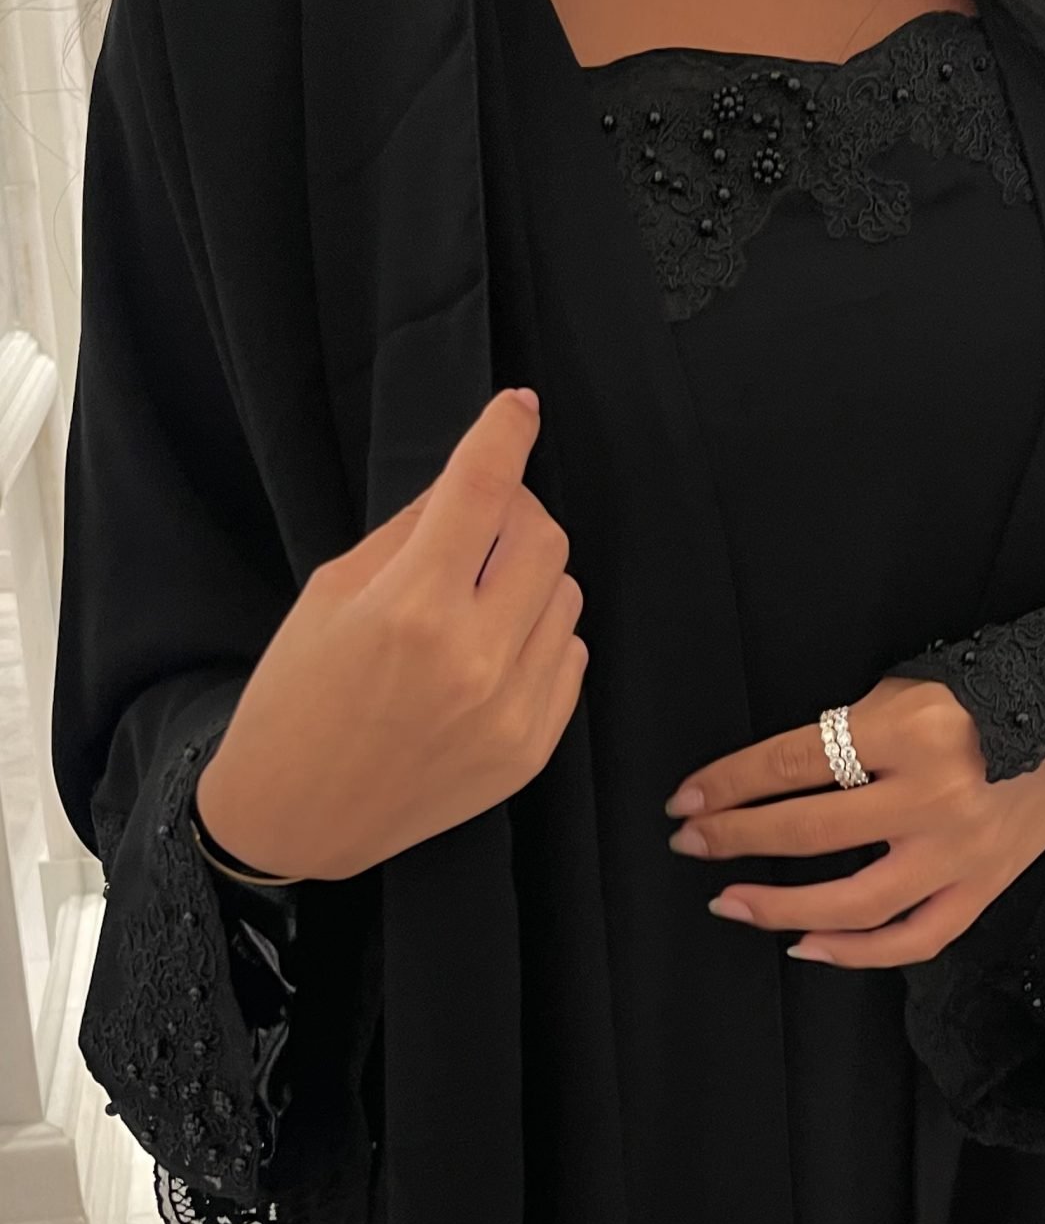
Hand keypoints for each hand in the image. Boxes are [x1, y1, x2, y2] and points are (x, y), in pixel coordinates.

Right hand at [195, 389, 586, 881]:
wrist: (298, 815)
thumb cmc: (297, 698)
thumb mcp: (330, 594)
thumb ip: (408, 535)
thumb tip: (466, 487)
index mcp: (412, 608)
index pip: (482, 490)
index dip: (504, 435)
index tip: (517, 408)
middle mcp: (474, 658)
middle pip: (542, 536)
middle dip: (514, 512)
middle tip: (478, 522)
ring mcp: (512, 709)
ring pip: (565, 594)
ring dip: (529, 578)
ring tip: (475, 600)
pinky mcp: (532, 749)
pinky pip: (569, 656)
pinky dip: (538, 636)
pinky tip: (490, 652)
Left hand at [664, 676, 1044, 966]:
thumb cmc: (992, 694)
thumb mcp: (911, 688)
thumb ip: (848, 733)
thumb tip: (769, 783)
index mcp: (908, 729)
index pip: (791, 763)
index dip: (728, 784)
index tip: (685, 799)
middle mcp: (935, 795)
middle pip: (810, 831)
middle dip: (735, 838)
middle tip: (689, 842)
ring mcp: (962, 851)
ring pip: (854, 903)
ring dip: (780, 906)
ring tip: (730, 901)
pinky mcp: (985, 887)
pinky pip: (912, 939)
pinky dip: (855, 952)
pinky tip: (805, 945)